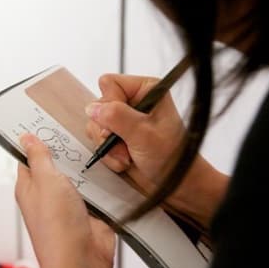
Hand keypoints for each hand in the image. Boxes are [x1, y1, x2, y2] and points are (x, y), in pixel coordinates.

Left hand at [16, 134, 115, 267]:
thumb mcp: (46, 180)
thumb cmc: (57, 227)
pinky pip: (97, 190)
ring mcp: (70, 204)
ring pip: (79, 176)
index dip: (37, 140)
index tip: (47, 121)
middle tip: (78, 130)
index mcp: (29, 187)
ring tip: (97, 145)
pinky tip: (109, 167)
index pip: (29, 157)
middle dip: (67, 151)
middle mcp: (48, 195)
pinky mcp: (91, 211)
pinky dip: (103, 181)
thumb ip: (39, 157)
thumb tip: (27, 139)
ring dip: (87, 166)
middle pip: (57, 165)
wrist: (83, 260)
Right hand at [85, 74, 186, 193]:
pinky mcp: (119, 136)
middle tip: (125, 146)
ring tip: (127, 156)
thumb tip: (92, 108)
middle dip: (108, 131)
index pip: (109, 83)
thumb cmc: (171, 157)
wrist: (176, 183)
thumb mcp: (143, 134)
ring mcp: (125, 119)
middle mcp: (134, 101)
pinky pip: (98, 140)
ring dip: (108, 146)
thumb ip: (116, 117)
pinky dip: (108, 154)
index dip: (110, 104)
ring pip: (95, 124)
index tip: (122, 125)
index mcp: (146, 89)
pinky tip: (124, 161)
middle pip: (99, 105)